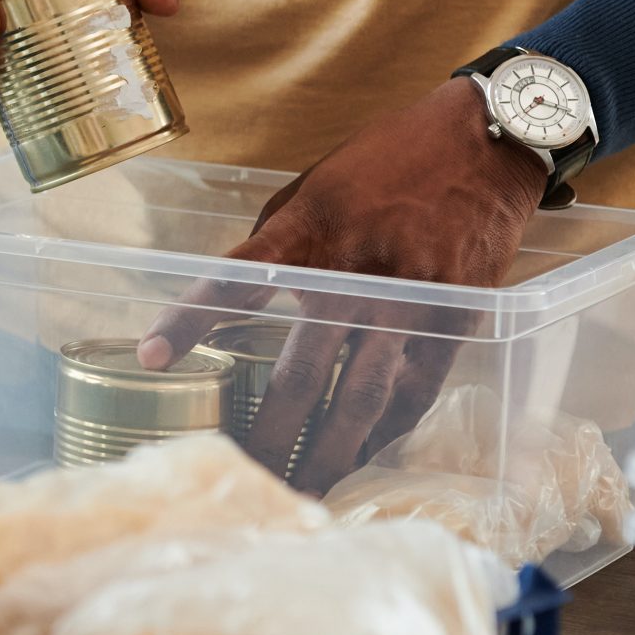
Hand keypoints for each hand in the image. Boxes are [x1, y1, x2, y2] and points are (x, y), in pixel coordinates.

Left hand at [135, 81, 547, 492]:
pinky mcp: (455, 324)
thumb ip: (277, 246)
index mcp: (309, 231)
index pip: (235, 283)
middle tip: (240, 472)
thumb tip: (233, 304)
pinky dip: (382, 434)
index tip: (150, 357)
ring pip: (362, 398)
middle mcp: (358, 274)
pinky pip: (412, 394)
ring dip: (328, 452)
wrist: (483, 143)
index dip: (191, 322)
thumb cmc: (384, 163)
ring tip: (298, 490)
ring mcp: (411, 305)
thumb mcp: (312, 189)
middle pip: (303, 372)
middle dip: (269, 432)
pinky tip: (356, 460)